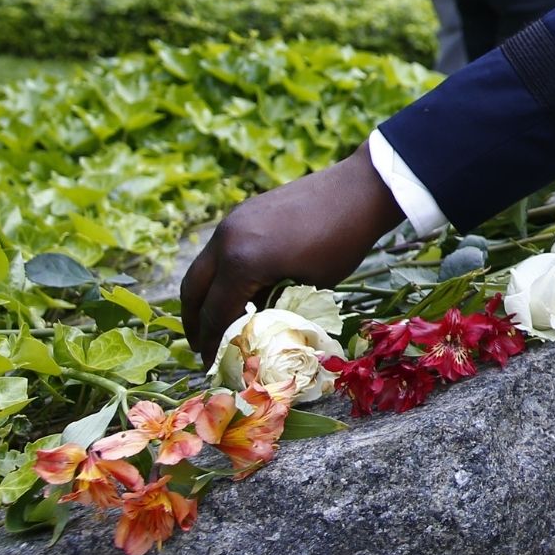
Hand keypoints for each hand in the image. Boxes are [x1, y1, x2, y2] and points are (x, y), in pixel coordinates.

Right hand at [179, 142, 404, 360]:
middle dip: (194, 323)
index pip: (216, 314)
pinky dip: (220, 275)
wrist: (360, 189)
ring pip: (202, 268)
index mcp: (241, 262)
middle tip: (202, 348)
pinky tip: (237, 291)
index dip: (212, 345)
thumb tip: (253, 334)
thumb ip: (275, 310)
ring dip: (205, 297)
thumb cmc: (342, 242)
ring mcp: (231, 222)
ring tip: (217, 324)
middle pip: (193, 290)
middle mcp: (226, 240)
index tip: (212, 366)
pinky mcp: (242, 213)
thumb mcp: (309, 288)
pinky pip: (219, 250)